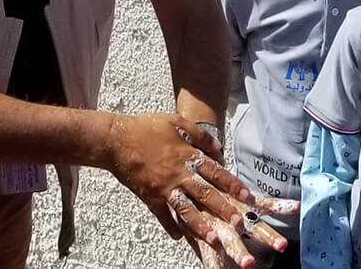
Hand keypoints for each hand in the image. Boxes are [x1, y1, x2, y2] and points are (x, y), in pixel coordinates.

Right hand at [101, 113, 294, 268]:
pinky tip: (179, 237)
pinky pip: (162, 215)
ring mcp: (163, 187)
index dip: (232, 184)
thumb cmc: (145, 127)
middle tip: (240, 223)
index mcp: (186, 155)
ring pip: (186, 209)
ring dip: (201, 225)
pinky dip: (170, 226)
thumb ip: (200, 135)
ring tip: (215, 239)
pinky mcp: (149, 196)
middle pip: (205, 194)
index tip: (246, 196)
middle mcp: (177, 174)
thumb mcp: (176, 122)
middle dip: (223, 209)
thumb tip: (219, 149)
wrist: (114, 139)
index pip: (215, 172)